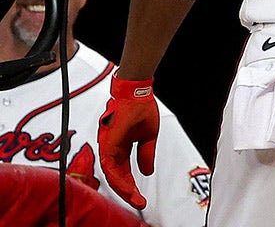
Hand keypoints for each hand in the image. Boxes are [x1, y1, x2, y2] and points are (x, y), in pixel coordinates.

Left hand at [98, 74, 159, 209]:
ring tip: (134, 198)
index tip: (140, 197)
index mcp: (120, 146)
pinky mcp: (108, 142)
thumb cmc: (140, 108)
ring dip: (122, 188)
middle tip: (138, 202)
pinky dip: (118, 178)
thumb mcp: (148, 136)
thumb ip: (145, 154)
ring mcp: (108, 145)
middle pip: (116, 176)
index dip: (131, 185)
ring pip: (111, 174)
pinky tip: (127, 186)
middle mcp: (111, 148)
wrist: (137, 92)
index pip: (123, 172)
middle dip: (127, 191)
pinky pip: (110, 165)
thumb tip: (146, 172)